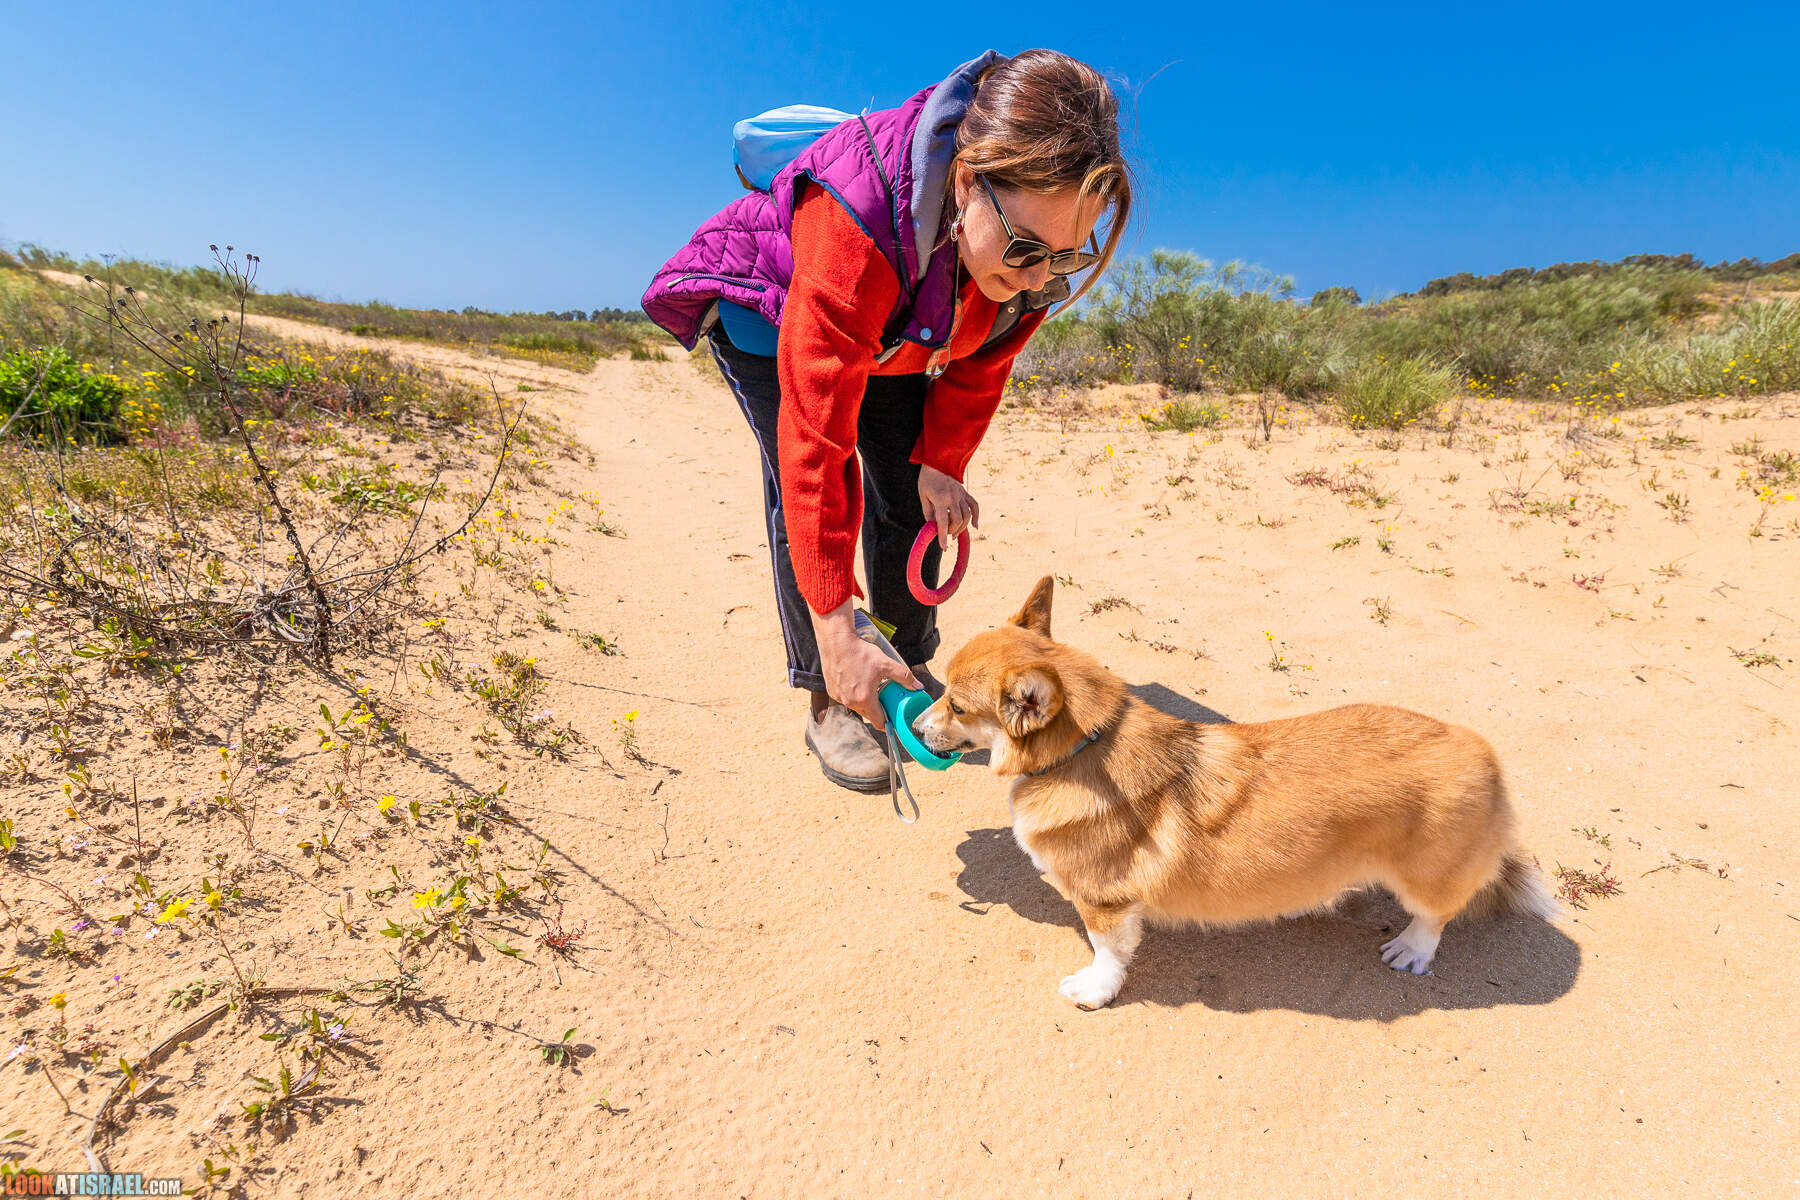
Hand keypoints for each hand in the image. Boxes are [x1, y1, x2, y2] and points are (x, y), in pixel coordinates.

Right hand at [812, 602, 918, 729]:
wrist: (836, 642)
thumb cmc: (860, 652)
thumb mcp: (885, 664)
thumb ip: (904, 676)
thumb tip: (919, 686)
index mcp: (865, 699)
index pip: (878, 722)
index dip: (888, 723)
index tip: (893, 720)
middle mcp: (850, 702)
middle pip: (868, 715)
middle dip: (878, 711)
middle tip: (885, 701)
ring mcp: (839, 697)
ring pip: (856, 707)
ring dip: (865, 702)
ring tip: (871, 689)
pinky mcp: (832, 691)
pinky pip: (845, 699)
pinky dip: (853, 695)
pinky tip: (857, 683)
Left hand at [917, 464, 978, 549]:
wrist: (937, 462)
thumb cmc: (927, 479)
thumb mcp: (923, 496)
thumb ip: (928, 512)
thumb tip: (933, 527)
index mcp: (940, 498)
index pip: (942, 521)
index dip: (943, 535)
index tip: (944, 547)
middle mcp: (953, 497)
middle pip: (957, 520)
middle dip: (952, 531)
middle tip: (946, 536)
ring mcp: (961, 494)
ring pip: (967, 515)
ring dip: (961, 527)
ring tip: (954, 533)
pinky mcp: (965, 492)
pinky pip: (974, 506)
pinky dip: (976, 517)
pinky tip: (975, 526)